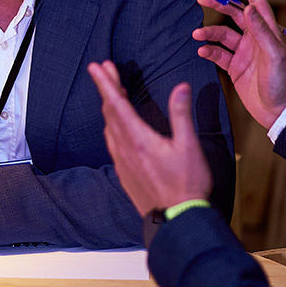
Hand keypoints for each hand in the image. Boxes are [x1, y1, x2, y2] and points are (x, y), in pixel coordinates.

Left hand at [88, 60, 211, 215]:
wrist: (177, 219)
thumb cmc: (186, 184)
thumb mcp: (189, 147)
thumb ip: (181, 115)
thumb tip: (181, 87)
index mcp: (138, 139)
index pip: (116, 104)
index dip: (105, 83)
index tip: (96, 67)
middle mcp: (124, 148)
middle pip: (110, 112)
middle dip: (107, 88)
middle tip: (104, 69)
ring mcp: (121, 161)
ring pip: (109, 126)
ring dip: (109, 106)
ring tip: (112, 90)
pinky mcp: (124, 171)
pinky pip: (112, 141)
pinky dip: (112, 124)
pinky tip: (117, 123)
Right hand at [194, 0, 285, 128]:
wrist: (278, 111)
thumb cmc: (282, 83)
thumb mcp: (274, 56)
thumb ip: (262, 32)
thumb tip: (248, 8)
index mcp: (268, 32)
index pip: (256, 1)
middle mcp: (255, 39)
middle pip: (234, 15)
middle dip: (218, 5)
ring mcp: (243, 52)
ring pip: (222, 35)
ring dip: (208, 32)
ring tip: (196, 34)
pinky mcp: (234, 67)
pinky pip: (218, 54)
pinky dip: (208, 50)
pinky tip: (201, 51)